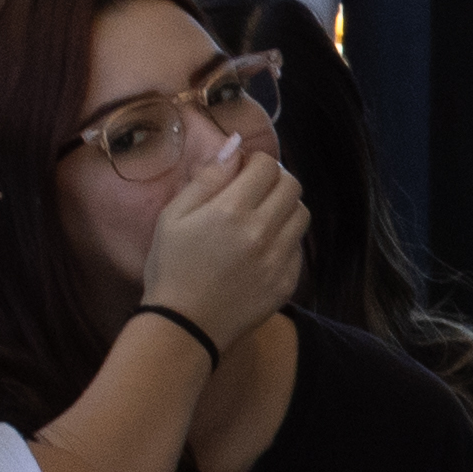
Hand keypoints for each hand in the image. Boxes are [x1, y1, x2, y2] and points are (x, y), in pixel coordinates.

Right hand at [139, 120, 309, 347]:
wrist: (183, 326)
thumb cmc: (170, 268)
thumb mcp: (173, 217)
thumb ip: (207, 178)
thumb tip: (235, 145)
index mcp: (231, 211)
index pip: (267, 166)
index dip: (255, 163)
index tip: (242, 172)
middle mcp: (262, 232)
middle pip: (292, 186)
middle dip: (275, 181)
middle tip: (255, 191)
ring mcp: (279, 260)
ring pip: (302, 215)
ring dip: (285, 208)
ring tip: (261, 218)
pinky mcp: (287, 282)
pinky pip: (298, 247)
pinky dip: (285, 240)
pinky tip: (261, 249)